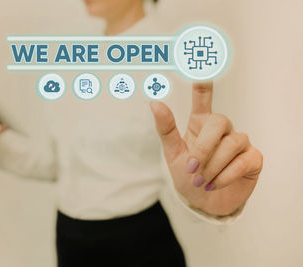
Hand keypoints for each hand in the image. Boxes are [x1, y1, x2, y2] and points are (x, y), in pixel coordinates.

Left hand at [150, 81, 262, 215]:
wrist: (203, 203)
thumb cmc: (187, 176)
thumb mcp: (172, 154)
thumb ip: (166, 129)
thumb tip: (154, 102)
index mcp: (200, 123)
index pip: (204, 98)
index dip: (204, 82)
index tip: (203, 65)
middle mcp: (222, 129)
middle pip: (219, 121)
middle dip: (204, 146)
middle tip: (191, 168)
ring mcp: (239, 142)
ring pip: (232, 143)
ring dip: (213, 166)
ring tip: (201, 181)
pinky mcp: (253, 158)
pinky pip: (244, 160)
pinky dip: (226, 175)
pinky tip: (215, 183)